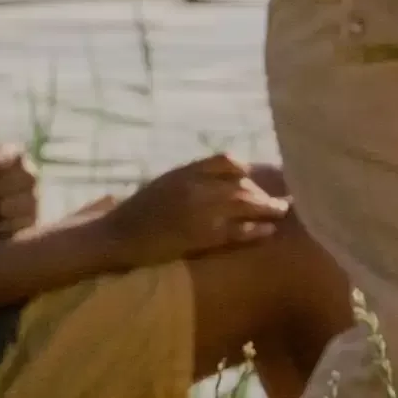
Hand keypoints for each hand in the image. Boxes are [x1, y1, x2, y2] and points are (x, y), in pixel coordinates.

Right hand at [108, 150, 294, 264]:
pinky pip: (236, 231)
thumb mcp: (166, 184)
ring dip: (268, 208)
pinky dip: (256, 230)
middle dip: (265, 191)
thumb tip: (229, 177)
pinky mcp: (201, 236)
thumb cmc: (140, 212)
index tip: (262, 179)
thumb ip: (194, 178)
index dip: (250, 170)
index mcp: (185, 172)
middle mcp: (194, 186)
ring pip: (244, 204)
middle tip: (282, 199)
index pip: (227, 161)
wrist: (115, 236)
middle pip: (242, 184)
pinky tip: (269, 231)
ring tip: (282, 211)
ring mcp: (199, 211)